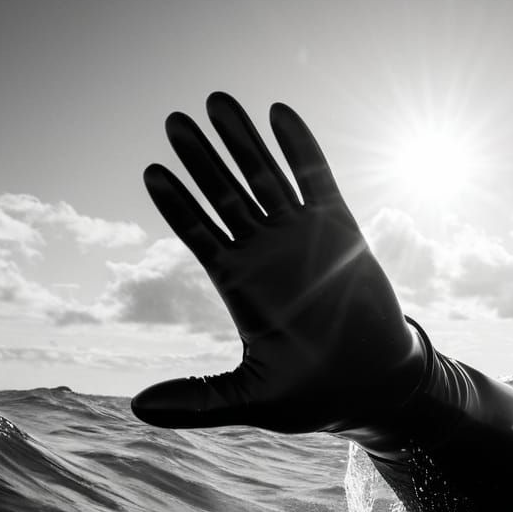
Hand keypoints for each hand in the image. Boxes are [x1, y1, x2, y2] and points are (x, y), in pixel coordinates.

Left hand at [130, 92, 423, 433]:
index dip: (176, 204)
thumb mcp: (251, 397)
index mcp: (237, 284)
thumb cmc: (314, 394)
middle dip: (200, 159)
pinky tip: (279, 113)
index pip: (197, 232)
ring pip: (265, 177)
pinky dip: (299, 147)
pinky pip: (316, 178)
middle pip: (224, 194)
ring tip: (217, 103)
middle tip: (175, 122)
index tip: (154, 172)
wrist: (376, 384)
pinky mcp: (340, 228)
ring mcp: (300, 236)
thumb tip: (136, 408)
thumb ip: (199, 400)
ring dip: (243, 141)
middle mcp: (264, 253)